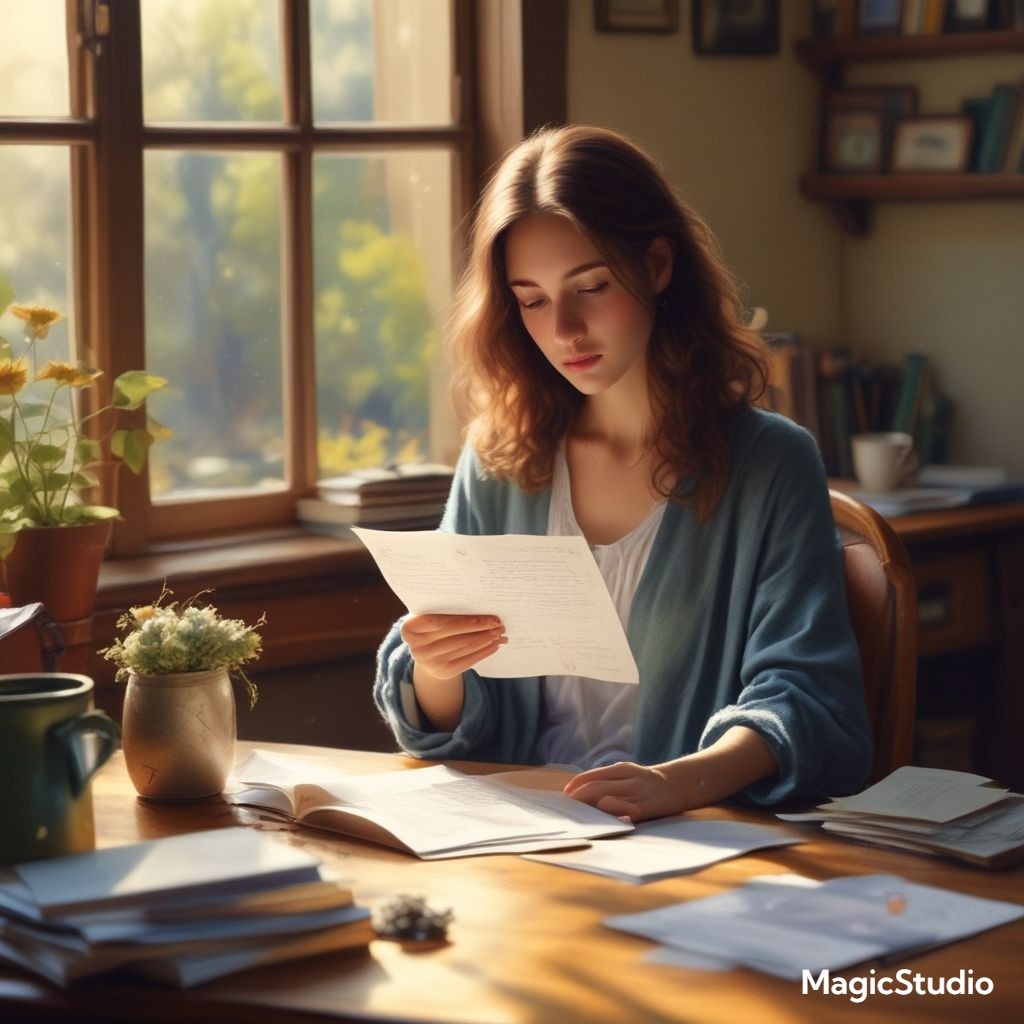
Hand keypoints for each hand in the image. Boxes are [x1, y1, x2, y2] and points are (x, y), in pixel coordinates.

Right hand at [400, 613, 505, 679]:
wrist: (425, 652)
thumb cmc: (430, 627)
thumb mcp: (429, 615)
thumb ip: (445, 610)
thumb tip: (481, 607)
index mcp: (410, 628)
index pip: (443, 623)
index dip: (469, 621)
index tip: (491, 618)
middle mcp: (417, 648)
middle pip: (457, 636)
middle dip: (482, 630)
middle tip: (500, 625)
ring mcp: (430, 662)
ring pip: (465, 648)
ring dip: (486, 640)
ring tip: (500, 633)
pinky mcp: (443, 672)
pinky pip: (468, 661)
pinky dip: (483, 652)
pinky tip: (494, 645)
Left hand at [562, 761, 680, 821]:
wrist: (677, 785)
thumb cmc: (644, 783)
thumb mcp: (628, 774)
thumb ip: (608, 781)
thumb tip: (579, 791)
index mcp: (623, 768)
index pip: (594, 775)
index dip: (577, 784)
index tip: (566, 794)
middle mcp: (630, 779)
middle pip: (598, 788)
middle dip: (580, 799)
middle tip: (568, 808)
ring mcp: (639, 794)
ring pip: (609, 800)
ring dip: (591, 809)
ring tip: (578, 816)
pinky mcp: (648, 809)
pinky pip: (627, 813)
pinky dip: (614, 815)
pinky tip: (603, 821)